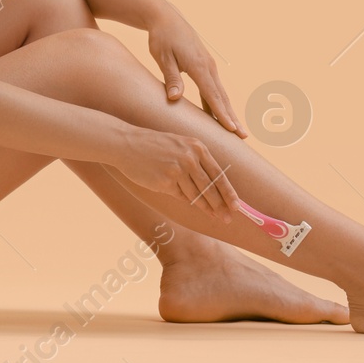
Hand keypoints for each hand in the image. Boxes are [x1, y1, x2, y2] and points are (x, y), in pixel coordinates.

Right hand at [107, 126, 239, 223]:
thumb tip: (212, 186)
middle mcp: (190, 158)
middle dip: (221, 205)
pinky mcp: (165, 182)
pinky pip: (180, 196)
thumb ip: (197, 162)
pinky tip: (193, 206)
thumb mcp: (180, 145)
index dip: (228, 192)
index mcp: (197, 147)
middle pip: (211, 188)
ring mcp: (178, 170)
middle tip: (228, 218)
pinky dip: (186, 200)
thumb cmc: (154, 146)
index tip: (236, 205)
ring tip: (215, 217)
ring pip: (196, 195)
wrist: (127, 144)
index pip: (218, 174)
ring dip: (206, 208)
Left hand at [145, 3, 248, 137]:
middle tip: (243, 137)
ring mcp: (208, 66)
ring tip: (236, 130)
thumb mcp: (162, 57)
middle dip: (232, 117)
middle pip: (222, 97)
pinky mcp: (205, 66)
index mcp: (198, 65)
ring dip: (228, 112)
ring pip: (220, 93)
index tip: (232, 129)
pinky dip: (219, 103)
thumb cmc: (162, 37)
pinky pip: (214, 88)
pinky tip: (219, 115)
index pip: (212, 94)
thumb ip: (171, 78)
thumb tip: (175, 97)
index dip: (222, 113)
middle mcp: (208, 66)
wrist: (167, 18)